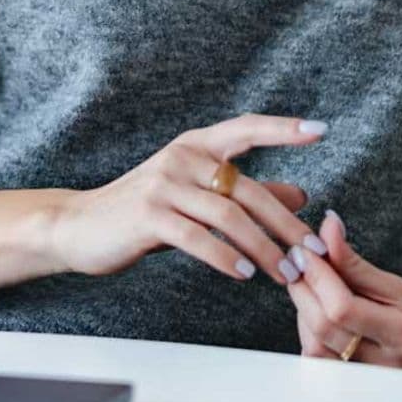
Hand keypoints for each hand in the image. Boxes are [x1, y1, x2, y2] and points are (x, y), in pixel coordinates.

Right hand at [46, 113, 325, 286]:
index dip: (283, 128)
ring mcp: (165, 183)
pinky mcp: (150, 215)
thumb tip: (302, 194)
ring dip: (263, 249)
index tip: (321, 129)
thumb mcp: (197, 194)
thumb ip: (246, 193)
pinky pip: (197, 237)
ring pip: (228, 216)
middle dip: (286, 225)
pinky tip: (245, 274)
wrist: (80, 226)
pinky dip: (225, 257)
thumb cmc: (145, 211)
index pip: (247, 128)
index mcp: (197, 144)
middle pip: (248, 189)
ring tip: (285, 274)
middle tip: (313, 253)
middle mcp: (183, 155)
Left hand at [283, 209, 401, 379]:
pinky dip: (310, 333)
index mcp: (401, 332)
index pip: (343, 308)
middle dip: (303, 288)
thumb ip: (358, 265)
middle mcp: (384, 363)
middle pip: (324, 328)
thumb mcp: (401, 287)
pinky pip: (320, 363)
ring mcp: (369, 380)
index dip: (318, 275)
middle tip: (299, 260)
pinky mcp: (356, 386)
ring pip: (315, 349)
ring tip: (308, 283)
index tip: (306, 248)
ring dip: (302, 310)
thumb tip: (327, 228)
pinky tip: (315, 312)